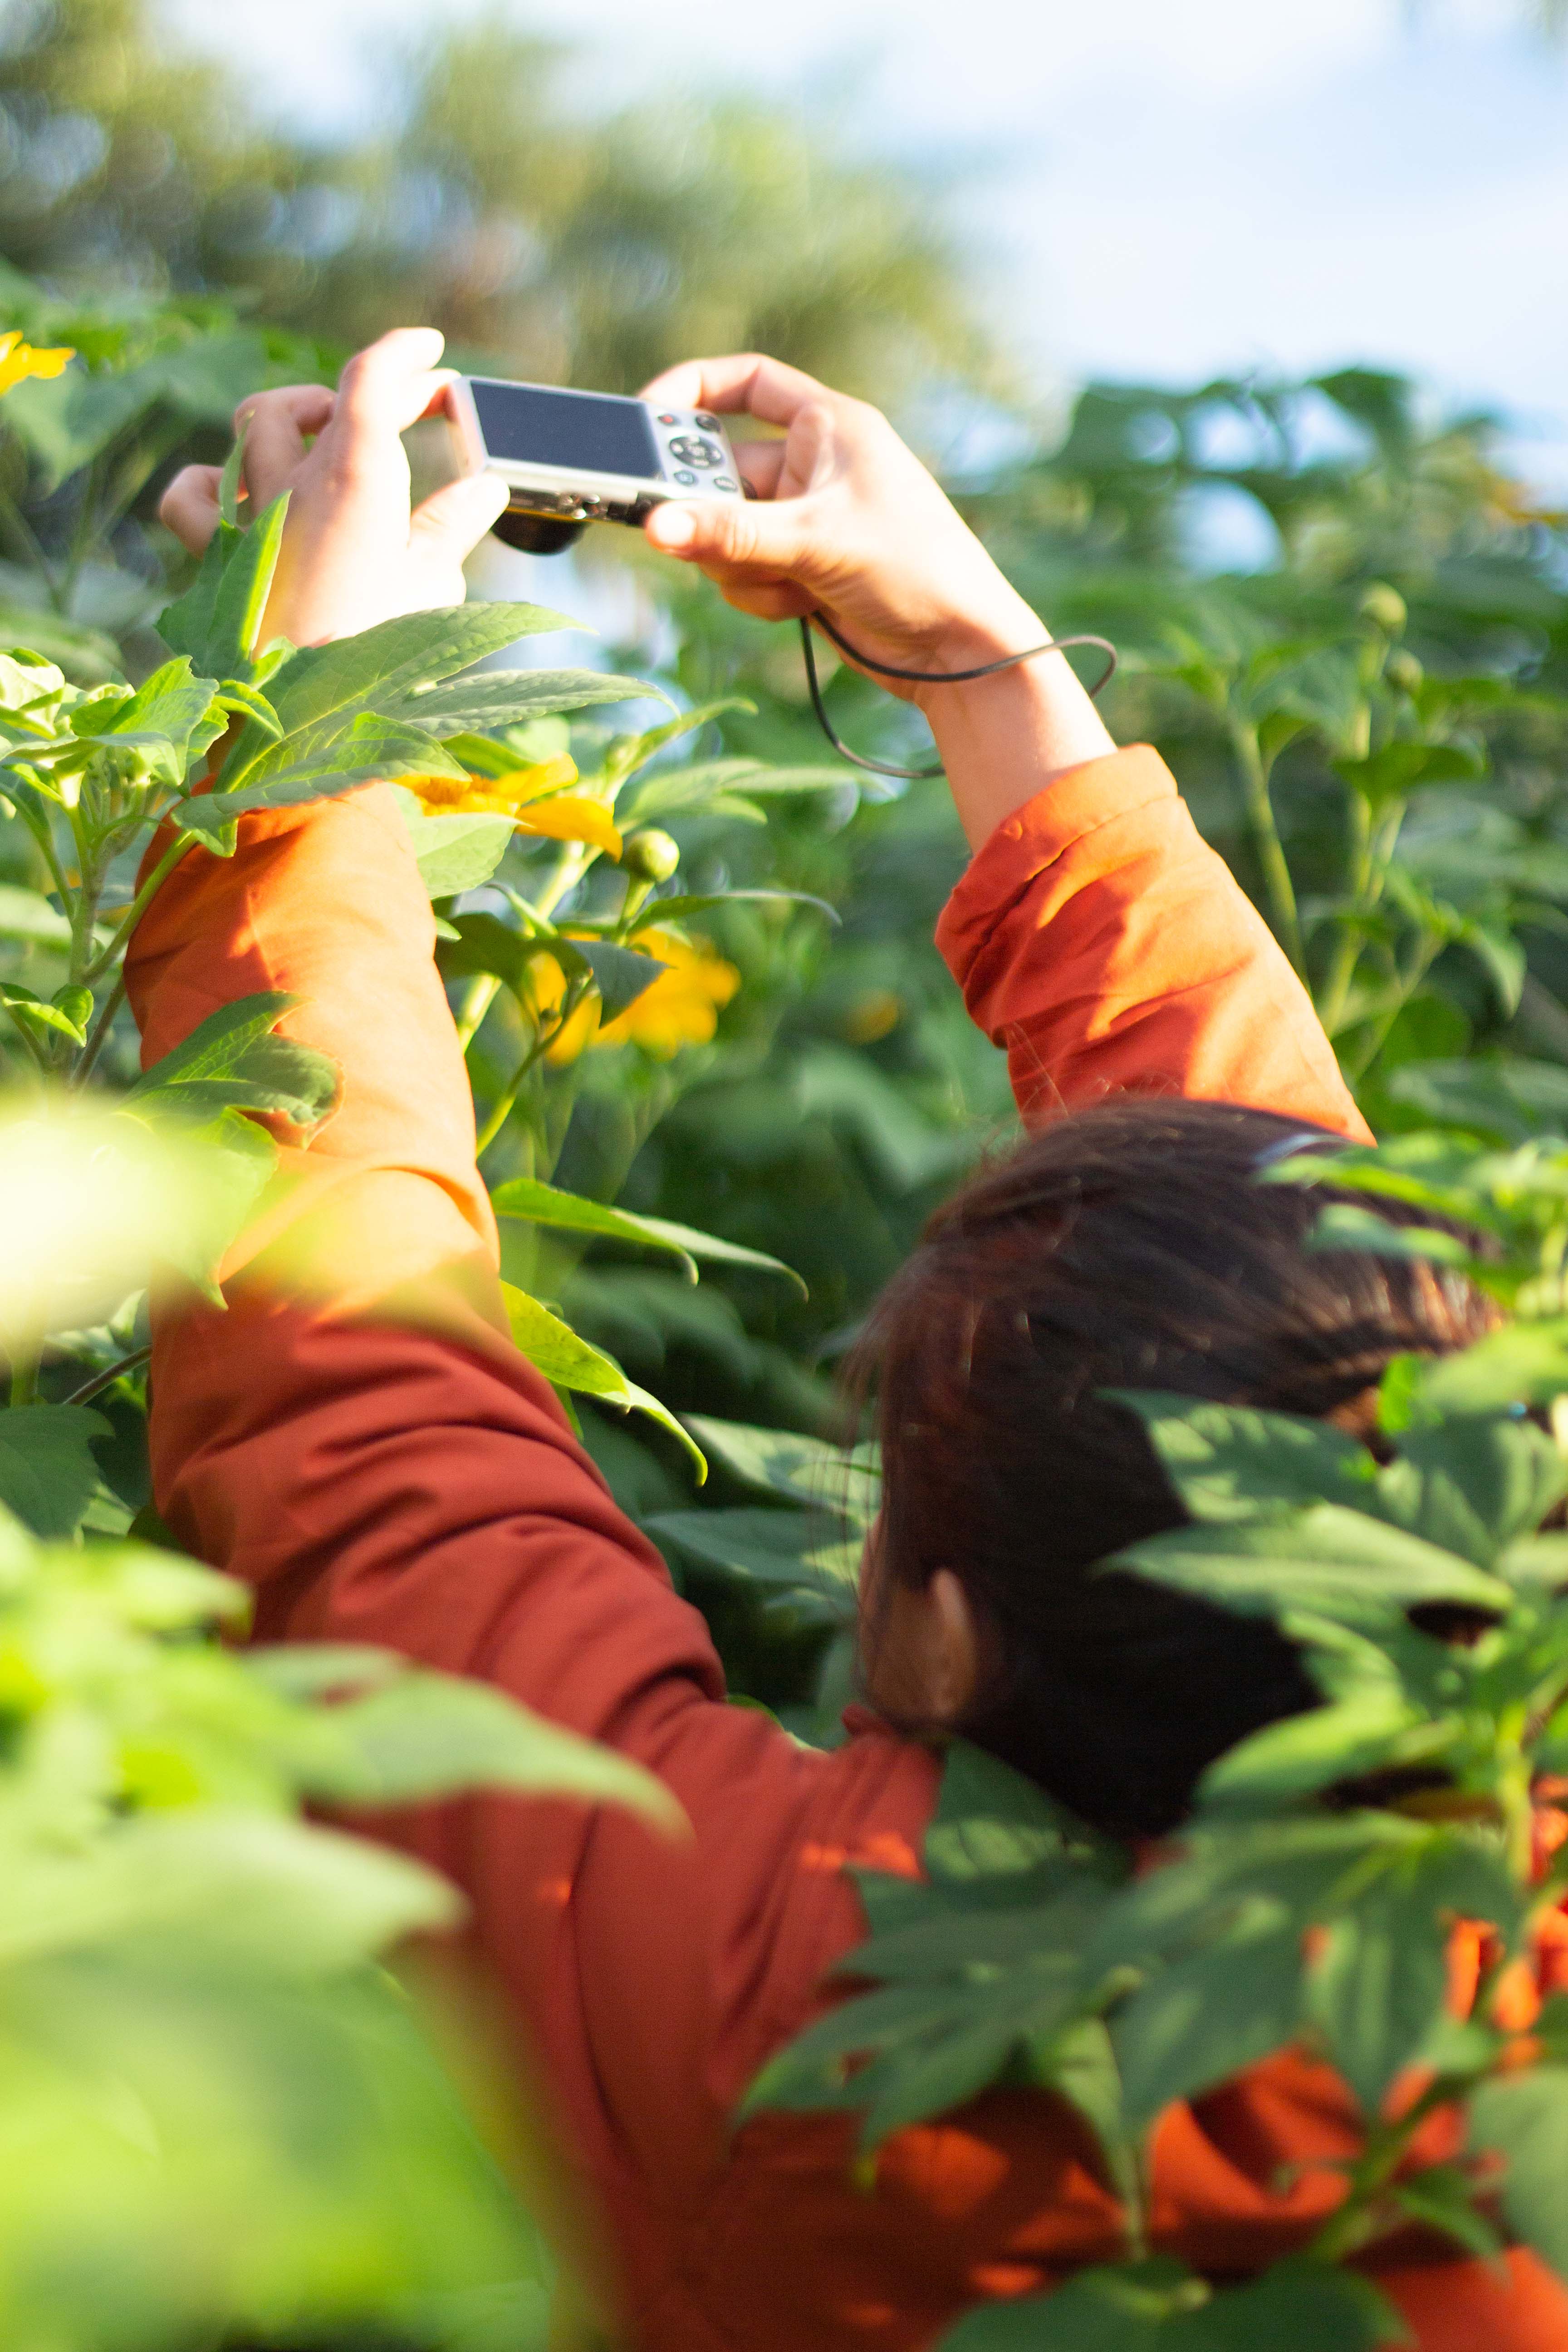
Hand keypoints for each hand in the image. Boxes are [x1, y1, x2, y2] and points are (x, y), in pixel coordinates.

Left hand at [159, 328, 509, 647]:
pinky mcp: (219, 557)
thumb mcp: (431, 585)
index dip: (401, 352)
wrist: (302, 720)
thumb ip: (452, 526)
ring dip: (295, 417)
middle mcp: (294, 485)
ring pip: (256, 425)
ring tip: (327, 436)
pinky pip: (191, 496)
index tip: (429, 352)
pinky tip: (235, 494)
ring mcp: (251, 518)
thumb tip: (483, 488)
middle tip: (413, 406)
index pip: (369, 378)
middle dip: (371, 391)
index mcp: (354, 481)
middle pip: (323, 400)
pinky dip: (211, 483)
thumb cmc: (375, 654)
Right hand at [637, 353, 1051, 710]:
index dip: (691, 390)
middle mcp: (811, 467)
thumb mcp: (815, 542)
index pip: (746, 382)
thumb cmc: (914, 569)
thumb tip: (652, 527)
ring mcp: (801, 522)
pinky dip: (759, 595)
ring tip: (790, 582)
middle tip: (695, 537)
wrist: (958, 650)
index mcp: (827, 427)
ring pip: (722, 534)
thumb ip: (729, 534)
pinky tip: (802, 605)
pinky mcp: (797, 570)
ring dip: (739, 566)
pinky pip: (741, 575)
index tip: (642, 417)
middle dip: (709, 514)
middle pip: (717, 473)